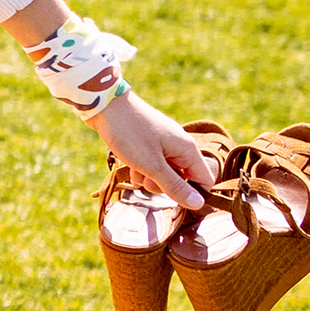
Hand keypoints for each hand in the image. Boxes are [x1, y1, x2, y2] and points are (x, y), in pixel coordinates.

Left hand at [92, 88, 216, 204]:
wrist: (105, 106)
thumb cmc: (129, 134)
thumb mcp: (152, 165)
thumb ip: (175, 186)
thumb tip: (198, 204)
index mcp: (188, 149)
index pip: (205, 181)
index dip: (193, 195)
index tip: (174, 204)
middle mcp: (180, 146)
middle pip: (182, 179)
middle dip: (163, 186)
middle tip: (147, 178)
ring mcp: (164, 144)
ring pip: (163, 174)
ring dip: (148, 178)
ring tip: (135, 168)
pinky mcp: (149, 144)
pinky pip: (151, 165)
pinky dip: (140, 169)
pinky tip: (128, 165)